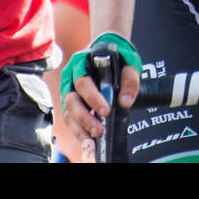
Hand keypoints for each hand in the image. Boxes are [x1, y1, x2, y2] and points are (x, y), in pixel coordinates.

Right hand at [60, 32, 141, 160]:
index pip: (83, 83)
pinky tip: (88, 142)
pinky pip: (71, 122)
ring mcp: (70, 93)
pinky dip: (79, 133)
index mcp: (81, 64)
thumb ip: (129, 80)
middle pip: (71, 101)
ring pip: (69, 114)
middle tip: (99, 130)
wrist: (109, 56)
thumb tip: (126, 101)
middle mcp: (71, 79)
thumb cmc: (117, 60)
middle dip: (84, 118)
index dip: (92, 98)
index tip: (105, 111)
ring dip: (80, 129)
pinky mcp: (71, 106)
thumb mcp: (127, 65)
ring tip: (92, 142)